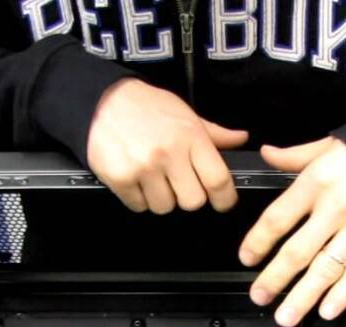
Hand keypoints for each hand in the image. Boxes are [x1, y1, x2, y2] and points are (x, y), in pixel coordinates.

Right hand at [86, 78, 247, 213]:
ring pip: (165, 207)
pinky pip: (139, 206)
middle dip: (188, 196)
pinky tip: (137, 179)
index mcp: (191, 138)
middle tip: (179, 183)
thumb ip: (214, 133)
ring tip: (154, 178)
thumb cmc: (148, 107)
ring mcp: (143, 168)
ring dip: (162, 198)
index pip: (218, 180)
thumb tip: (242, 138)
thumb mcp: (186, 114)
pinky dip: (139, 198)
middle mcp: (169, 154)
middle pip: (193, 201)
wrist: (103, 99)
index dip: (225, 198)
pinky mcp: (120, 178)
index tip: (222, 202)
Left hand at [240, 138, 345, 326]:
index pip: (278, 217)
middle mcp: (338, 207)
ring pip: (327, 268)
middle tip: (259, 295)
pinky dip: (343, 294)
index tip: (247, 257)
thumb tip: (268, 153)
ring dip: (303, 296)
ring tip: (287, 315)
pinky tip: (328, 309)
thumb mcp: (332, 143)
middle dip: (274, 278)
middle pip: (298, 250)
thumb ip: (296, 156)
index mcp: (319, 181)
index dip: (258, 241)